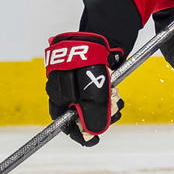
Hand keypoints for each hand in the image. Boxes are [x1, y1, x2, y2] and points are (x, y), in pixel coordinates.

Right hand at [44, 32, 123, 146]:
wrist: (104, 34)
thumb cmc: (91, 62)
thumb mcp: (93, 94)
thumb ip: (92, 115)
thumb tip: (93, 132)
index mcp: (57, 92)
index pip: (62, 121)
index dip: (77, 132)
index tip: (93, 139)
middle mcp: (63, 87)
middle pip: (79, 114)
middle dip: (97, 117)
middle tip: (112, 113)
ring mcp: (76, 79)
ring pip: (91, 103)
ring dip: (106, 105)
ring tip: (116, 96)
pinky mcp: (89, 73)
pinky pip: (98, 91)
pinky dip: (108, 94)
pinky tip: (116, 90)